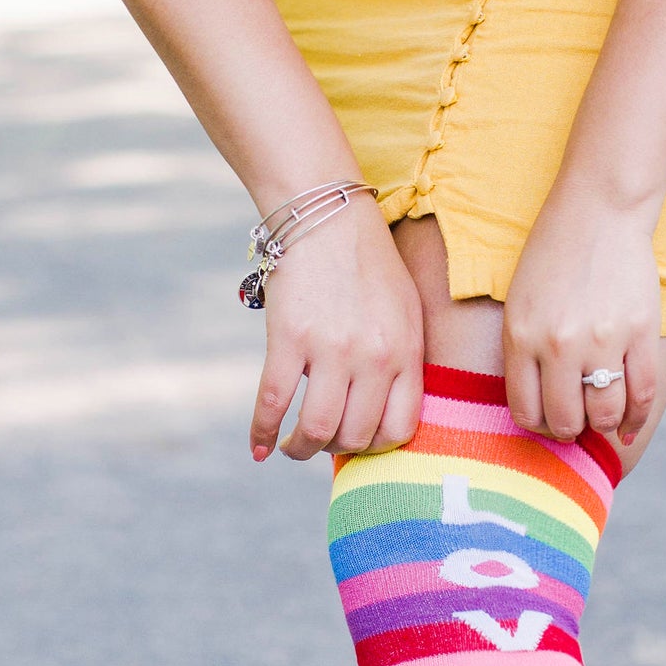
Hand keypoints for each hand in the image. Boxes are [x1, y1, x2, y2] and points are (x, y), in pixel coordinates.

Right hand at [251, 192, 422, 461]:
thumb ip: (400, 361)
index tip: (357, 442)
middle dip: (335, 448)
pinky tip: (259, 445)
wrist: (326, 216)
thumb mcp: (404, 311)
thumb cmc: (367, 264)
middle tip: (319, 439)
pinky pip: (273, 402)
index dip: (375, 448)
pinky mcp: (290, 337)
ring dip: (300, 449)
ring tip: (292, 447)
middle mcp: (374, 356)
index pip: (400, 430)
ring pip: (316, 429)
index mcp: (406, 351)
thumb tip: (380, 412)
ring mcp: (332, 348)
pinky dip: (262, 432)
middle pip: (356, 436)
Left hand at [503, 182, 661, 444]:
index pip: (525, 410)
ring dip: (603, 424)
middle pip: (566, 420)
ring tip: (602, 416)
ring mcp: (602, 340)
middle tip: (576, 422)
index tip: (547, 421)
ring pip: (605, 413)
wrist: (599, 212)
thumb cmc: (554, 257)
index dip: (538, 427)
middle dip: (570, 430)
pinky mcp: (640, 332)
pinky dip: (638, 417)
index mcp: (521, 337)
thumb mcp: (520, 304)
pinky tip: (629, 425)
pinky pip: (642, 393)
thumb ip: (524, 353)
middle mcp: (559, 345)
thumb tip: (540, 407)